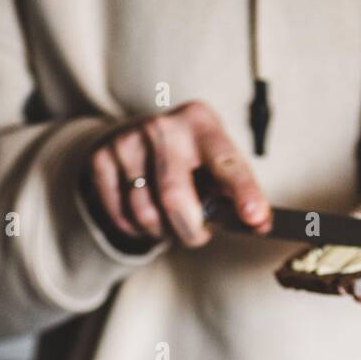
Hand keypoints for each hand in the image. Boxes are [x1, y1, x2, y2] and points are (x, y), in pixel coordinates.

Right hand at [83, 101, 270, 248]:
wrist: (137, 136)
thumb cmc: (189, 157)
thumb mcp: (215, 162)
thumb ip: (235, 191)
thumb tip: (258, 222)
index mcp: (201, 123)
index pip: (225, 163)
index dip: (242, 192)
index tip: (255, 217)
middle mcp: (163, 126)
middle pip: (175, 196)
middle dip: (190, 230)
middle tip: (198, 236)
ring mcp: (128, 140)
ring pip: (145, 213)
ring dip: (162, 231)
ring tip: (169, 220)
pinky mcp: (102, 158)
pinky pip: (121, 216)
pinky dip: (137, 229)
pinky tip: (146, 214)